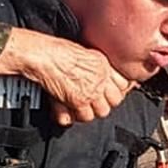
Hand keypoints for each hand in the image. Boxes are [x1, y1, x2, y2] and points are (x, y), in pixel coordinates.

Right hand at [14, 32, 131, 125]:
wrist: (43, 55)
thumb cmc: (55, 50)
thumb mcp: (84, 52)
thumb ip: (96, 66)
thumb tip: (104, 76)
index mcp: (103, 64)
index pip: (124, 84)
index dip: (116, 91)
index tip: (110, 93)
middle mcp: (100, 78)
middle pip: (115, 101)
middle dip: (105, 102)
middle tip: (93, 101)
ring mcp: (91, 91)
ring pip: (101, 112)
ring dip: (91, 111)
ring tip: (80, 106)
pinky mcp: (78, 101)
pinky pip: (85, 116)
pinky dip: (77, 115)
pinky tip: (69, 109)